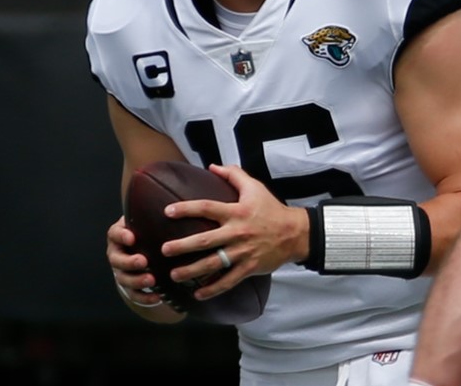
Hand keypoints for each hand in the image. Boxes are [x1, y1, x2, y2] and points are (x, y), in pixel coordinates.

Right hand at [106, 216, 161, 306]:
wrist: (147, 252)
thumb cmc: (152, 231)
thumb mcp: (151, 220)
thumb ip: (156, 214)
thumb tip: (178, 203)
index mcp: (120, 235)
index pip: (114, 233)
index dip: (121, 236)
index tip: (132, 237)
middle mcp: (117, 253)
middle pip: (116, 259)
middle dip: (129, 261)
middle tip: (143, 261)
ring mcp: (121, 271)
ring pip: (123, 278)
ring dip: (137, 280)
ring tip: (152, 280)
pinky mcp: (130, 286)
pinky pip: (134, 294)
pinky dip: (144, 297)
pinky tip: (157, 297)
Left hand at [160, 163, 308, 300]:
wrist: (296, 233)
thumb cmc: (272, 209)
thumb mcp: (255, 188)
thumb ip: (234, 175)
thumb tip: (212, 166)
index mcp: (236, 212)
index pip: (207, 208)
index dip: (186, 209)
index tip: (167, 212)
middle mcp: (237, 233)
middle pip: (204, 241)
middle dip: (182, 246)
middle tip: (163, 250)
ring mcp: (242, 252)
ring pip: (213, 264)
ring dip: (191, 271)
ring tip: (174, 275)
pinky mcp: (249, 267)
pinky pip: (228, 280)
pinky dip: (213, 289)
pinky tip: (198, 293)